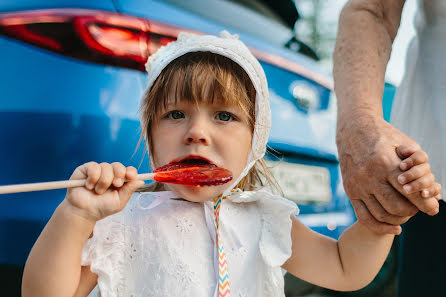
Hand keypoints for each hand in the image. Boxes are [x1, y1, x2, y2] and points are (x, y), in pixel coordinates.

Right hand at [64, 162, 144, 221]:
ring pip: (106, 166)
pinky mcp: (86, 169)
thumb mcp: (119, 202)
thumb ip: (129, 191)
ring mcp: (98, 170)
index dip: (131, 171)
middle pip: (118, 165)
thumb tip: (141, 181)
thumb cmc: (101, 208)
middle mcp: (110, 174)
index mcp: (119, 180)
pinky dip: (93, 177)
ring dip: (104, 181)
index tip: (131, 176)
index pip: (128, 170)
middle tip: (116, 184)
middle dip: (119, 174)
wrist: (84, 212)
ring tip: (98, 191)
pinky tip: (89, 186)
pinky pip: (94, 167)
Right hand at [337, 113, 439, 233]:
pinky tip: (395, 228)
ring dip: (400, 219)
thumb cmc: (384, 137)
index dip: (425, 203)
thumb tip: (434, 192)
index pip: (410, 192)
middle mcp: (369, 177)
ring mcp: (358, 186)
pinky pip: (365, 217)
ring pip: (383, 214)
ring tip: (407, 213)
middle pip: (398, 207)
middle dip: (413, 211)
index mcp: (384, 163)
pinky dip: (381, 227)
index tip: (434, 208)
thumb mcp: (404, 144)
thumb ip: (419, 166)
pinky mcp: (350, 192)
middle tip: (418, 207)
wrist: (353, 131)